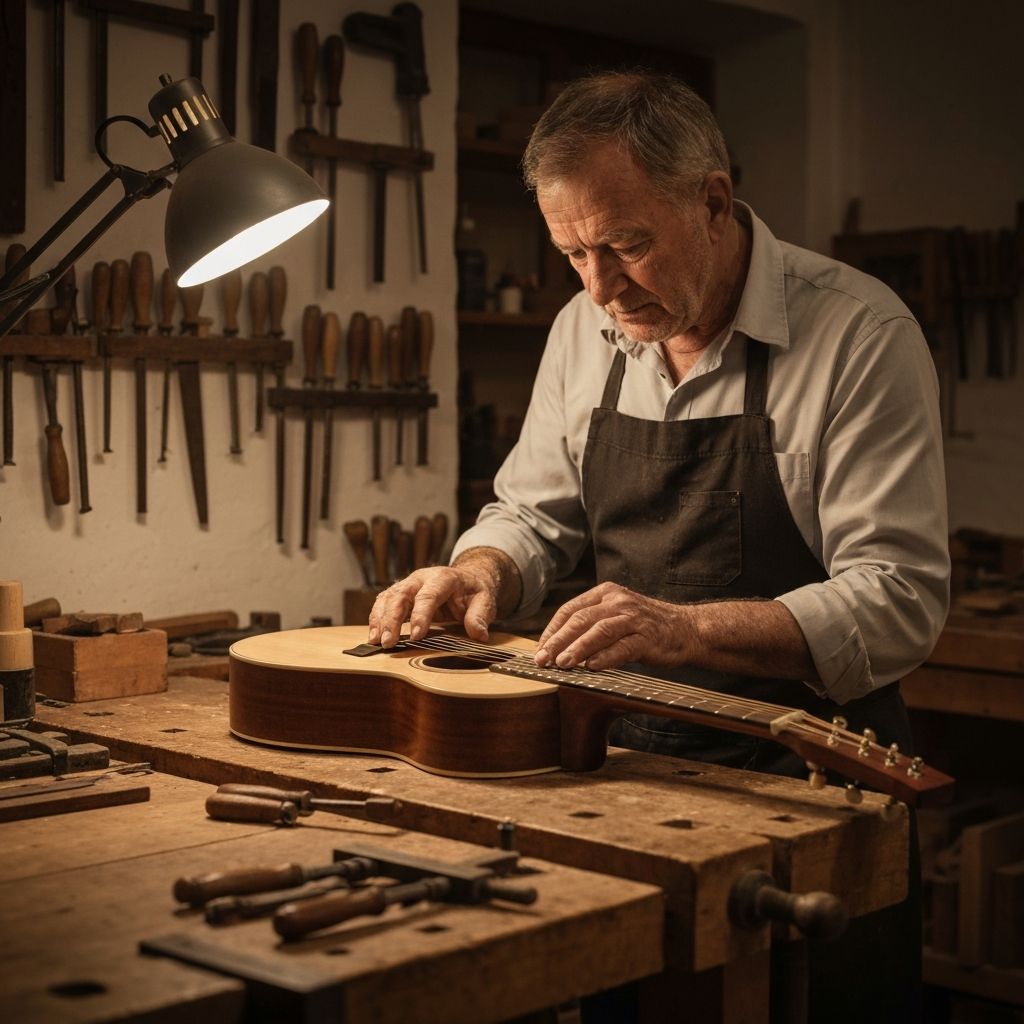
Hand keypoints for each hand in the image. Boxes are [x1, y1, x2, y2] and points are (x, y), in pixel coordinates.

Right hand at [367, 547, 520, 648]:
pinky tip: (374, 636)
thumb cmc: (473, 592)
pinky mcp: (400, 594)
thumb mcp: (484, 601)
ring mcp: (408, 584)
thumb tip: (478, 634)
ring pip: (388, 598)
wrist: (466, 579)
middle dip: (392, 619)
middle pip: (401, 594)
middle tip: (388, 642)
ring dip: (379, 620)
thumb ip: (480, 616)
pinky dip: (376, 619)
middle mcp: (421, 578)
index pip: (428, 595)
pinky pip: (383, 603)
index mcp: (443, 578)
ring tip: (376, 641)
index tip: (416, 636)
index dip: (420, 615)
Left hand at [535, 582, 693, 670]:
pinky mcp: (648, 637)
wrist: (687, 628)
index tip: (539, 649)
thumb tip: (556, 647)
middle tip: (542, 659)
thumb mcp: (615, 616)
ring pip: (599, 631)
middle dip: (558, 640)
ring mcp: (634, 618)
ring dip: (577, 648)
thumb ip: (590, 625)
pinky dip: (605, 657)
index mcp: (605, 593)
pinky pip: (623, 647)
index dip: (552, 630)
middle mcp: (618, 601)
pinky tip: (591, 667)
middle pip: (580, 619)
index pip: (570, 609)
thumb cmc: (645, 626)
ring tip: (562, 663)